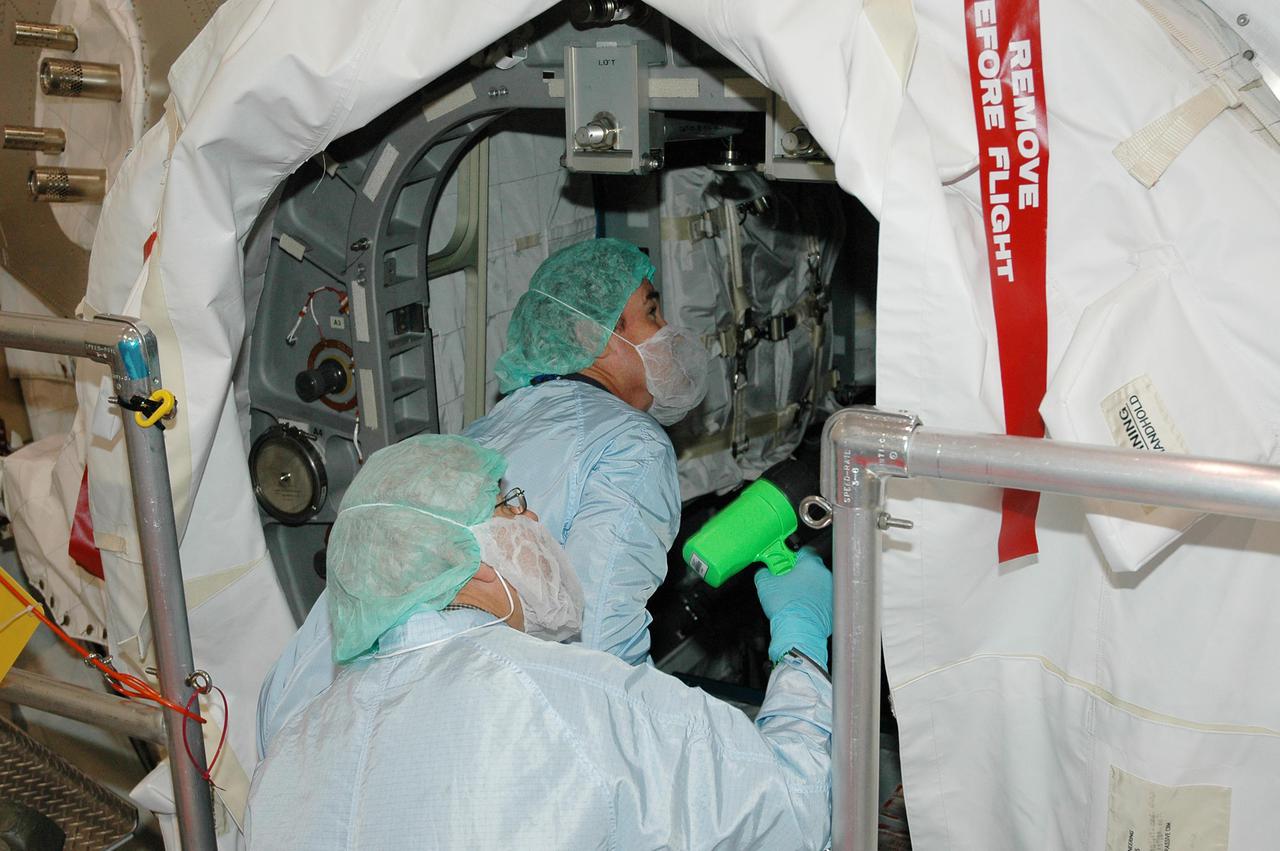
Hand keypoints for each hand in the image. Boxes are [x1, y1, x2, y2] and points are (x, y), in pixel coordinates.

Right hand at [754, 547, 832, 667]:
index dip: (789, 556)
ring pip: (817, 585)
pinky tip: (800, 609)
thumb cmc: (786, 607)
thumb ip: (763, 572)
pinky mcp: (832, 608)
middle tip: (784, 581)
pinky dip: (812, 603)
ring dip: (806, 588)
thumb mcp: (765, 585)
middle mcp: (825, 576)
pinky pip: (821, 601)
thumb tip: (763, 572)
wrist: (798, 632)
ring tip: (792, 597)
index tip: (782, 562)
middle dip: (798, 574)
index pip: (801, 551)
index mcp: (811, 565)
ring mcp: (831, 593)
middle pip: (810, 569)